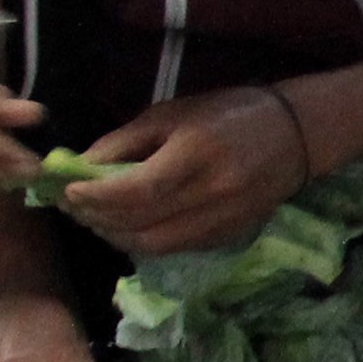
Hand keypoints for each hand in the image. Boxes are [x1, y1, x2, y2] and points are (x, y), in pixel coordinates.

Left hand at [60, 85, 309, 256]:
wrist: (294, 137)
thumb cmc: (227, 114)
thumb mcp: (172, 113)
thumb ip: (125, 141)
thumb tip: (80, 166)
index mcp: (196, 154)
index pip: (137, 190)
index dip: (97, 196)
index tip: (68, 191)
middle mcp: (211, 194)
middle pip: (140, 223)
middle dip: (97, 218)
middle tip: (71, 207)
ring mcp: (222, 221)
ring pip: (154, 245)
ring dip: (115, 236)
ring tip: (94, 219)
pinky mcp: (226, 237)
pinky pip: (173, 248)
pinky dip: (142, 241)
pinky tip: (126, 226)